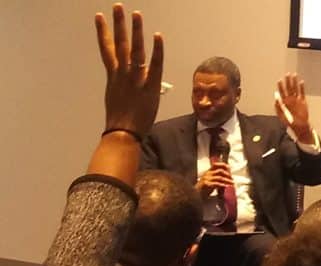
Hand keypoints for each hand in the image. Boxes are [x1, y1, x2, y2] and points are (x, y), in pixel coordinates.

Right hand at [95, 3, 162, 135]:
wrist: (123, 133)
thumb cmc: (121, 121)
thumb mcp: (118, 99)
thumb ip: (122, 86)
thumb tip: (126, 83)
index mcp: (113, 76)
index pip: (107, 49)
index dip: (103, 32)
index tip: (99, 17)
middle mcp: (122, 74)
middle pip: (119, 44)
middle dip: (118, 24)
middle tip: (117, 7)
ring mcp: (135, 79)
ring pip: (134, 50)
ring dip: (135, 31)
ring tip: (136, 14)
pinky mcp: (150, 86)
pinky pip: (155, 65)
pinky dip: (157, 51)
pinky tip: (157, 36)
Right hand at [195, 162, 233, 196]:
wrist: (195, 195)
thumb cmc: (203, 190)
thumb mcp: (210, 182)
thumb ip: (217, 179)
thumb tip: (227, 178)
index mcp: (208, 172)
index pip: (216, 165)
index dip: (223, 165)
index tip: (229, 168)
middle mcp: (207, 174)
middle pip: (220, 171)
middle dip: (228, 175)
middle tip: (232, 180)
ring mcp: (206, 178)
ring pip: (220, 177)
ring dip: (227, 181)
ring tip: (232, 184)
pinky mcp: (206, 184)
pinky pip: (216, 183)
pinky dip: (223, 185)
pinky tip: (226, 186)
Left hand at [275, 73, 312, 142]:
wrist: (300, 126)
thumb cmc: (290, 122)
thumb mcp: (281, 116)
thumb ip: (278, 107)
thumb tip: (276, 98)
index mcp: (285, 103)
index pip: (282, 92)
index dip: (280, 86)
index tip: (279, 80)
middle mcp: (290, 100)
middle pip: (289, 88)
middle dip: (288, 81)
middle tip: (287, 74)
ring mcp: (297, 100)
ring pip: (295, 89)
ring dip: (294, 82)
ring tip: (294, 75)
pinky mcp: (303, 102)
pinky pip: (302, 93)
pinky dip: (302, 88)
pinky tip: (301, 82)